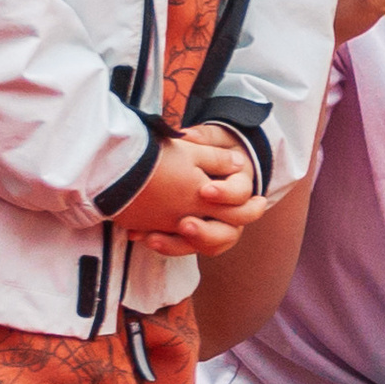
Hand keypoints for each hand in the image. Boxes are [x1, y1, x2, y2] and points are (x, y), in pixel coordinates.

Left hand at [116, 130, 263, 258]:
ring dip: (181, 245)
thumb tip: (188, 136)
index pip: (241, 194)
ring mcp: (216, 227)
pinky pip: (186, 248)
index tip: (204, 190)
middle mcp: (233, 212)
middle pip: (230, 232)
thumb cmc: (212, 149)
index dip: (225, 194)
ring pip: (208, 246)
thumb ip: (203, 139)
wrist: (210, 166)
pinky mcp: (197, 236)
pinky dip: (165, 245)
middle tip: (184, 224)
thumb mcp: (212, 140)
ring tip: (154, 239)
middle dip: (207, 231)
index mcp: (240, 185)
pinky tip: (143, 237)